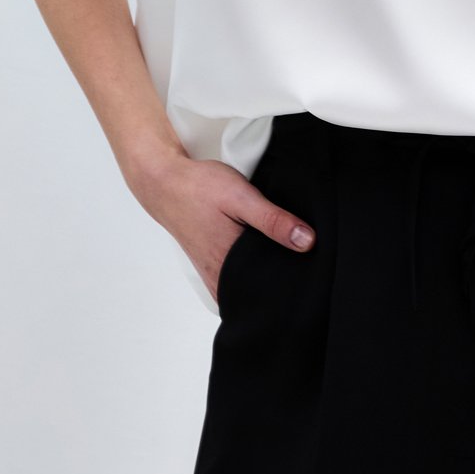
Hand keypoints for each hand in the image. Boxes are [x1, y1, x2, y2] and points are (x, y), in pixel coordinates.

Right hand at [135, 154, 316, 301]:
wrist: (165, 183)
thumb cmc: (200, 188)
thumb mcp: (242, 197)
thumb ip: (273, 220)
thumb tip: (307, 242)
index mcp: (230, 265)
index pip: (270, 287)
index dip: (293, 278)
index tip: (309, 267)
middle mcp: (220, 277)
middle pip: (259, 290)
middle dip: (279, 277)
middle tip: (298, 260)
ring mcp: (212, 274)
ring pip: (247, 286)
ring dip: (263, 273)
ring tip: (280, 255)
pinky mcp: (209, 267)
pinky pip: (235, 279)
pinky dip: (249, 271)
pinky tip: (258, 254)